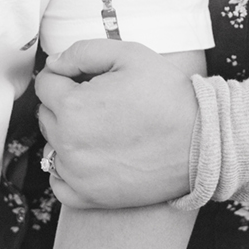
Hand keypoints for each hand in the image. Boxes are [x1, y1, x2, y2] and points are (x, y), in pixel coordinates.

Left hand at [34, 40, 199, 208]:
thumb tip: (55, 62)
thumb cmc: (168, 96)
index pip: (46, 84)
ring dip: (67, 135)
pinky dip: (68, 169)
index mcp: (73, 106)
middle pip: (47, 114)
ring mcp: (77, 174)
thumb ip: (83, 51)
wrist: (202, 142)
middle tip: (101, 101)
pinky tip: (92, 156)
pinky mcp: (89, 197)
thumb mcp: (130, 54)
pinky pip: (58, 182)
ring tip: (102, 128)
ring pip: (52, 146)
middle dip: (65, 103)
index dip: (65, 75)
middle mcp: (68, 143)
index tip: (86, 78)